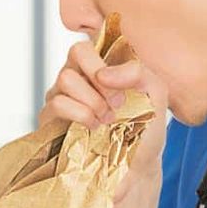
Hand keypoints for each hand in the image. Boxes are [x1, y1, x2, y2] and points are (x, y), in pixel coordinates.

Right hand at [38, 40, 167, 201]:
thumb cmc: (145, 131)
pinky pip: (57, 103)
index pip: (95, 38)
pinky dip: (79, 114)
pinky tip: (92, 127)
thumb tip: (104, 74)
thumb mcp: (156, 96)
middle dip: (98, 75)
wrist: (136, 169)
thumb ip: (139, 72)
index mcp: (105, 65)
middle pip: (77, 51)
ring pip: (66, 78)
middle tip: (116, 101)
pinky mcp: (51, 117)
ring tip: (106, 119)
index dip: (107, 55)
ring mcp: (63, 94)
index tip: (122, 83)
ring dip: (91, 100)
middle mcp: (82, 76)